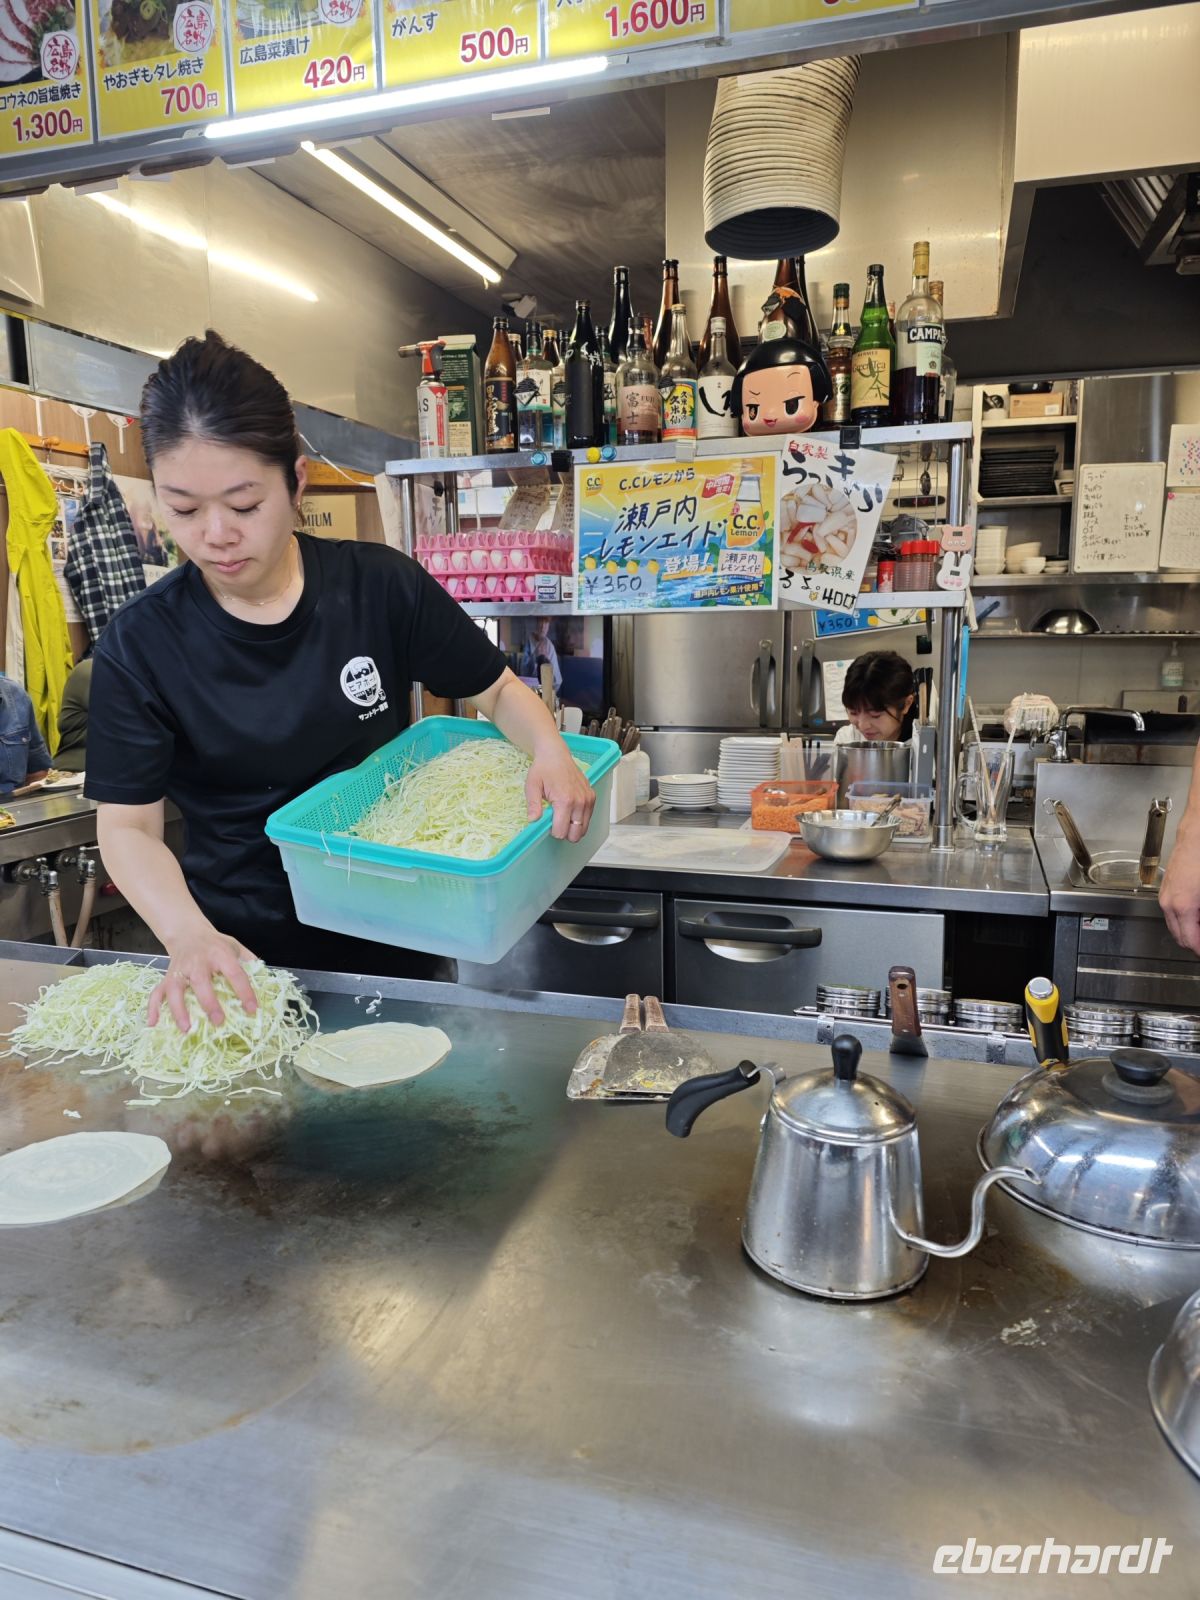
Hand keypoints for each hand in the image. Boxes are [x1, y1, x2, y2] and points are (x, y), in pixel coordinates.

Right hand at [149, 926, 258, 1031]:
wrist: (188, 933)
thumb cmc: (215, 944)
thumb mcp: (235, 946)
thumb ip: (249, 962)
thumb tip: (265, 983)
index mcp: (219, 954)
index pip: (235, 973)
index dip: (244, 992)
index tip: (252, 1010)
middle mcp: (197, 962)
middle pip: (201, 982)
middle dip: (209, 1003)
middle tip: (218, 1021)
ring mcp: (179, 970)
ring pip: (174, 989)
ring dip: (178, 1009)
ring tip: (185, 1029)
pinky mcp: (167, 977)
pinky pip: (156, 992)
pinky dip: (153, 1008)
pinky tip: (153, 1024)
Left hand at [526, 739, 595, 842]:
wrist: (555, 754)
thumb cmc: (543, 769)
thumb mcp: (532, 786)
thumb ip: (533, 805)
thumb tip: (533, 821)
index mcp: (565, 801)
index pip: (561, 832)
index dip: (552, 831)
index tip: (547, 821)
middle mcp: (580, 802)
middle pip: (575, 835)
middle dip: (564, 832)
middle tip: (555, 821)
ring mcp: (588, 800)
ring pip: (583, 829)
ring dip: (572, 827)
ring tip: (562, 815)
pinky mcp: (592, 797)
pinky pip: (588, 818)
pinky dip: (580, 820)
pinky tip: (570, 810)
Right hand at [1161, 827, 1199, 955]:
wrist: (1196, 836)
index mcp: (1183, 906)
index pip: (1190, 941)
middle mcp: (1169, 903)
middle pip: (1180, 937)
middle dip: (1195, 942)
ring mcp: (1165, 896)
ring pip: (1175, 926)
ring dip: (1190, 930)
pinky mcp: (1166, 889)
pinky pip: (1172, 913)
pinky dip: (1185, 919)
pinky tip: (1197, 913)